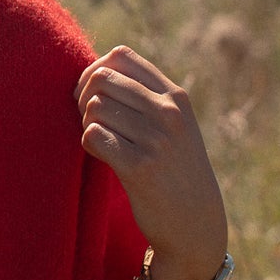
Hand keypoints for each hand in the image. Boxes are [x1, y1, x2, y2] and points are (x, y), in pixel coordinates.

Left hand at [75, 46, 226, 279]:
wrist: (195, 223)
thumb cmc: (175, 170)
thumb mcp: (174, 126)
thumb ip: (146, 97)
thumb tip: (94, 73)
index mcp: (175, 97)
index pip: (121, 56)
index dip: (94, 70)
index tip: (92, 95)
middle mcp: (168, 113)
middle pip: (100, 79)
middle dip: (83, 97)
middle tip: (90, 120)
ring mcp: (156, 140)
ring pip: (94, 108)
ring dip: (87, 123)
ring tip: (102, 141)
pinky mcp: (139, 168)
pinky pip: (93, 136)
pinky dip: (89, 144)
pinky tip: (103, 156)